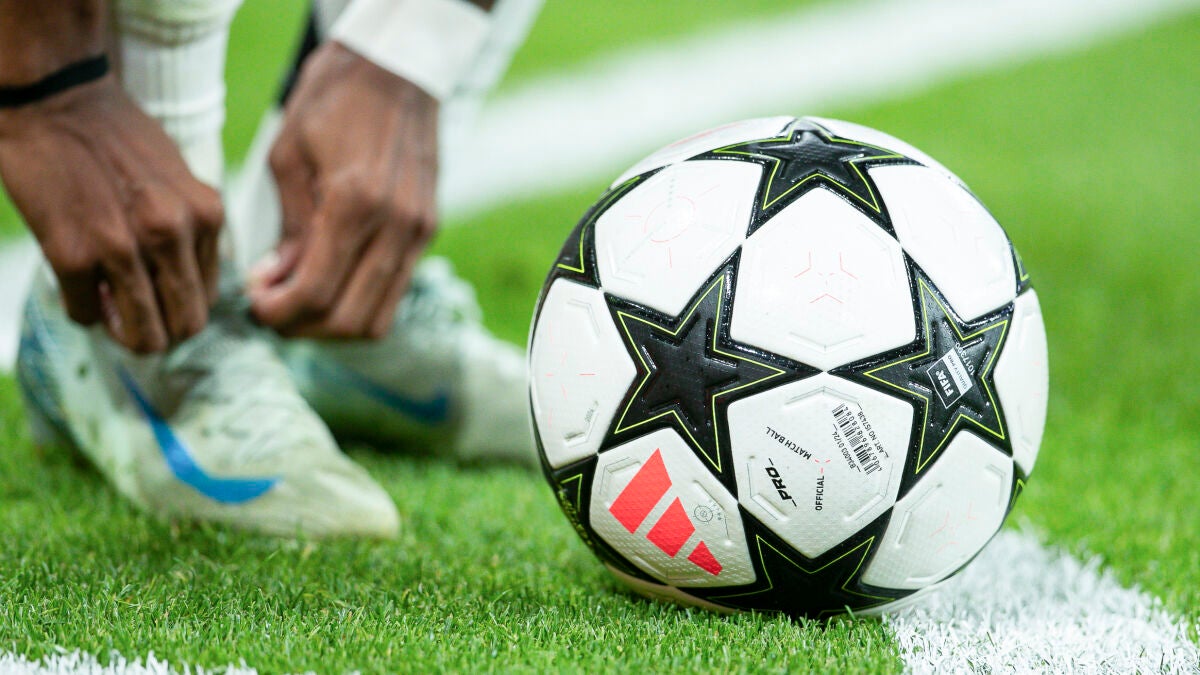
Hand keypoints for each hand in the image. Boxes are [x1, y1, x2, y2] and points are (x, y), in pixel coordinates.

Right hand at [0, 74, 223, 353]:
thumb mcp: (180, 180)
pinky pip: (86, 315)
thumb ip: (193, 230)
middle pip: (185, 326)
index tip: (160, 297)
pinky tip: (77, 280)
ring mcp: (122, 248)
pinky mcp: (72, 255)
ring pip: (144, 336)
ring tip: (108, 304)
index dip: (182, 305)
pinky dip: (83, 308)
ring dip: (125, 331)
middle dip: (161, 331)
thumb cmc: (118, 138)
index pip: (210, 297)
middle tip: (136, 316)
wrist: (56, 100)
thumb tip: (195, 285)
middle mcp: (172, 235)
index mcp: (205, 215)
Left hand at [250, 42, 438, 339]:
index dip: (278, 311)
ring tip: (300, 301)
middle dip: (302, 327)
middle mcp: (397, 224)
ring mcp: (419, 230)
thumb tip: (279, 279)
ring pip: (379, 317)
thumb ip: (288, 226)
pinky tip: (331, 281)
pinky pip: (395, 290)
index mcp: (356, 201)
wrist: (398, 67)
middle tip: (271, 309)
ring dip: (334, 324)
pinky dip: (359, 302)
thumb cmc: (334, 98)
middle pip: (350, 320)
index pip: (317, 292)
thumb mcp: (288, 154)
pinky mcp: (428, 228)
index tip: (254, 301)